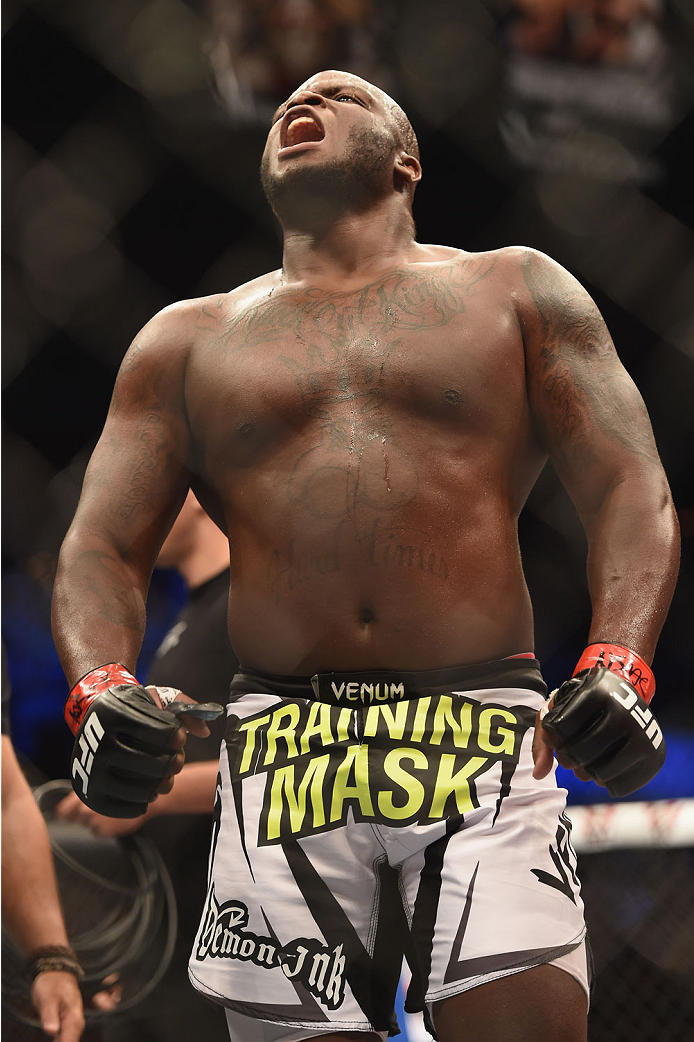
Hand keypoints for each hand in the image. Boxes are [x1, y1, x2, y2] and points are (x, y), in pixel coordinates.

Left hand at [31, 971, 83, 1041]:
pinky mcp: (67, 1023)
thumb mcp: (47, 998)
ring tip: (51, 1031)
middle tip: (50, 1033)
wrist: (55, 973)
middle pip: (70, 1041)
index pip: (70, 1041)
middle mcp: (76, 1022)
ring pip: (68, 1040)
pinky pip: (65, 1037)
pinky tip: (54, 1038)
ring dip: (60, 1040)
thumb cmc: (51, 984)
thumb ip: (50, 1016)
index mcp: (74, 1017)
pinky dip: (59, 1039)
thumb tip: (51, 1031)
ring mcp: (72, 1023)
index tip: (53, 1037)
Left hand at [55, 792, 144, 837]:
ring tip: (108, 813)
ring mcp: (94, 822)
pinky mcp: (104, 832)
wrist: (142, 798)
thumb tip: (65, 809)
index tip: (69, 814)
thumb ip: (81, 796)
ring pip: (87, 826)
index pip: (63, 812)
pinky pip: (99, 832)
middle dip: (83, 816)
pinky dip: (104, 828)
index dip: (66, 813)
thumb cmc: (122, 789)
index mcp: (81, 796)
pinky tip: (114, 819)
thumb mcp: (98, 785)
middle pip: (75, 819)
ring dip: (94, 822)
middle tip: (97, 809)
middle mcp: (85, 809)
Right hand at [69, 680, 207, 817]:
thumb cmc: (131, 710)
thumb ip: (184, 707)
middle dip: (173, 763)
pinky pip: (124, 808)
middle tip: (177, 760)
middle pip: (151, 764)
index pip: (160, 732)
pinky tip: (149, 790)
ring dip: (162, 784)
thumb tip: (205, 731)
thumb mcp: (154, 697)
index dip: (177, 737)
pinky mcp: (90, 794)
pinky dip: (143, 803)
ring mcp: (91, 771)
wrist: (93, 720)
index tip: (180, 737)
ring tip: (165, 776)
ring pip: (140, 789)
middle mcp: (98, 743)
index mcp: (114, 714)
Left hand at [532, 666, 664, 796]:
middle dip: (568, 760)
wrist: (626, 695)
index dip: (554, 738)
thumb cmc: (585, 705)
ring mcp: (643, 733)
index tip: (559, 737)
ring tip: (585, 763)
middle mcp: (624, 710)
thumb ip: (543, 739)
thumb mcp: (561, 708)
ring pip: (601, 773)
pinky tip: (603, 770)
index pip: (562, 727)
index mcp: (596, 691)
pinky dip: (606, 784)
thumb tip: (538, 775)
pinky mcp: (655, 755)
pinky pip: (621, 786)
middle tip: (568, 758)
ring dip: (586, 774)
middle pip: (582, 752)